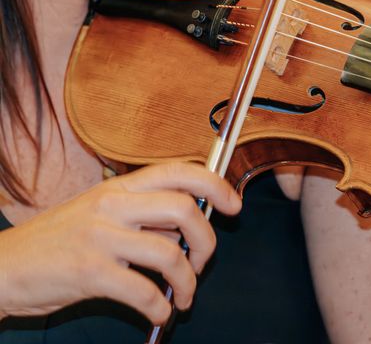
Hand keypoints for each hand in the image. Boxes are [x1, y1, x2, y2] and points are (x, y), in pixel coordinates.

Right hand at [0, 162, 240, 324]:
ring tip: (182, 297)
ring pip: (169, 254)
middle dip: (207, 241)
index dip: (215, 185)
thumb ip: (144, 214)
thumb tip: (191, 226)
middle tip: (202, 263)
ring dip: (187, 282)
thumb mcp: (101, 213)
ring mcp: (100, 237)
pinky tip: (159, 313)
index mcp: (118, 188)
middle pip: (184, 209)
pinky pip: (144, 291)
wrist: (3, 267)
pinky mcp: (88, 272)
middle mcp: (112, 205)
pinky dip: (161, 307)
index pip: (179, 172)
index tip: (234, 205)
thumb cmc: (59, 241)